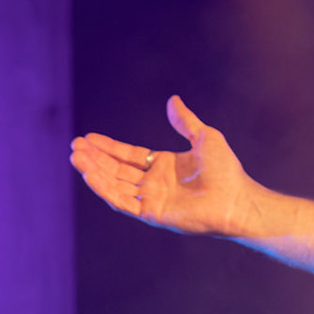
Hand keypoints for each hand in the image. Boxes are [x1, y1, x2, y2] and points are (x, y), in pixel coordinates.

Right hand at [70, 95, 258, 236]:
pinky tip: (90, 174)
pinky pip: (121, 201)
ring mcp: (152, 199)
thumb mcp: (205, 137)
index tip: (88, 137)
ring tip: (76, 156)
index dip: (108, 147)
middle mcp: (155, 184)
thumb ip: (185, 121)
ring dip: (94, 171)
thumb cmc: (227, 171)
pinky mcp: (151, 214)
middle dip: (95, 158)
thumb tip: (173, 99)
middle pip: (117, 169)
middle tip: (75, 145)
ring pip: (114, 184)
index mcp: (164, 166)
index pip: (129, 156)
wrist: (238, 199)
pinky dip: (104, 188)